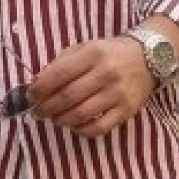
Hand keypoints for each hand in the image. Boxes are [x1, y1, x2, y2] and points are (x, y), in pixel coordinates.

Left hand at [27, 37, 155, 138]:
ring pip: (80, 115)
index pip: (58, 74)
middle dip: (46, 108)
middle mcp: (105, 73)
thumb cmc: (110, 53)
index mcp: (92, 54)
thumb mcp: (86, 47)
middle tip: (38, 112)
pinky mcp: (126, 110)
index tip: (30, 96)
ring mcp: (117, 94)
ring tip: (55, 118)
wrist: (148, 58)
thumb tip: (38, 84)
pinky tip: (74, 126)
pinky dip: (81, 130)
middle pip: (66, 97)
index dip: (39, 89)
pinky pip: (99, 128)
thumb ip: (62, 63)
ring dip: (60, 120)